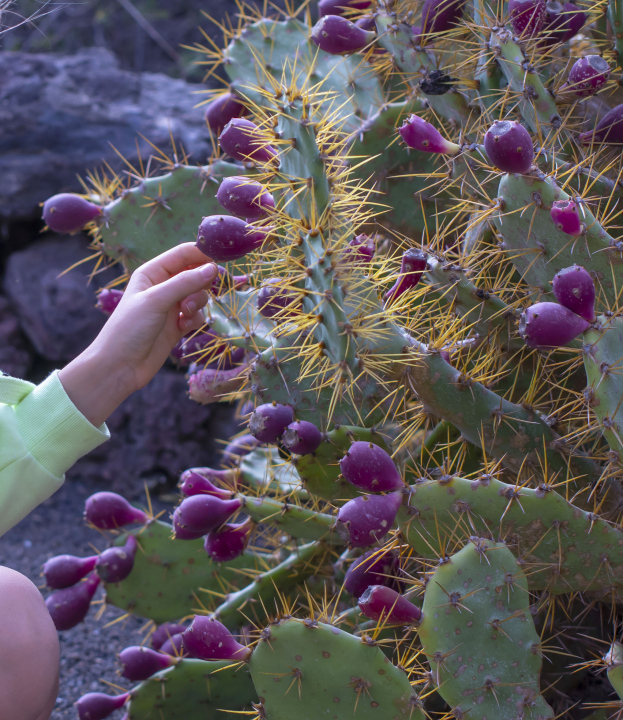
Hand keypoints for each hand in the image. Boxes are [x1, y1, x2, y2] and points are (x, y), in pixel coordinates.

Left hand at [59, 243, 216, 426]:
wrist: (120, 366)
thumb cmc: (130, 328)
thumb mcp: (156, 300)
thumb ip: (185, 283)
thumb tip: (213, 268)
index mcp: (153, 273)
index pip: (184, 254)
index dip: (203, 254)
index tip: (223, 259)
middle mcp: (163, 286)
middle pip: (195, 274)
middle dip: (202, 283)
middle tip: (201, 291)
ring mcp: (172, 307)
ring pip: (199, 295)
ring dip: (198, 303)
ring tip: (185, 315)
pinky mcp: (178, 326)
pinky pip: (197, 315)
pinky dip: (195, 320)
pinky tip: (183, 328)